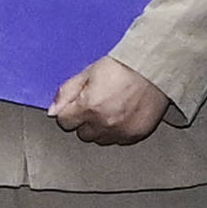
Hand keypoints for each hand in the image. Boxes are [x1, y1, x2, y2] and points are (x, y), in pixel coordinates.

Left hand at [50, 55, 168, 143]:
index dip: (68, 112)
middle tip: (94, 105)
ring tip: (109, 109)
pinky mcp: (136, 135)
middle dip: (84, 121)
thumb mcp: (88, 73)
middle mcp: (104, 123)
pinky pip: (118, 141)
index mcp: (89, 107)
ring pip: (99, 140)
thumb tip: (52, 111)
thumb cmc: (123, 67)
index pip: (64, 122)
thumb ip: (67, 92)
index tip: (75, 105)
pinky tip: (121, 115)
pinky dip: (117, 131)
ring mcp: (121, 131)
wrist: (154, 69)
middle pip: (82, 134)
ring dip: (100, 128)